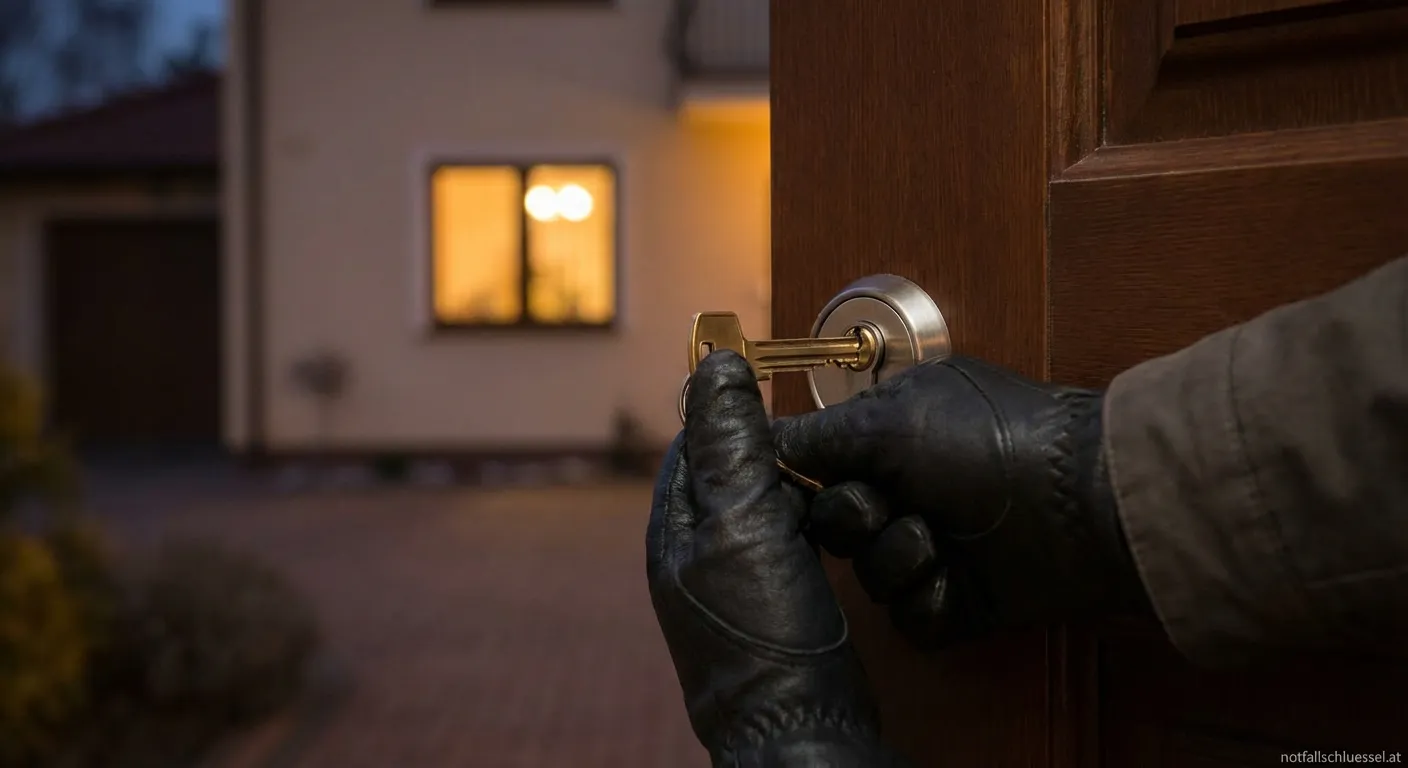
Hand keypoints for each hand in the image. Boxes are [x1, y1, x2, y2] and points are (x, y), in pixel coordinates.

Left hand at [646, 351, 908, 766]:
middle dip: (783, 463)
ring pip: (777, 508)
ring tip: (835, 510)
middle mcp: (700, 557)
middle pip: (739, 473)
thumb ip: (731, 446)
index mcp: (675, 532)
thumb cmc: (768, 637)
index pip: (695, 444)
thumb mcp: (744, 525)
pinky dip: (825, 533)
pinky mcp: (785, 606)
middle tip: (818, 470)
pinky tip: (846, 540)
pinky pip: (804, 545)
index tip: (781, 402)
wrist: (809, 731)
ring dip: (810, 498)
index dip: (736, 416)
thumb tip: (716, 365)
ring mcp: (743, 585)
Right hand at [773, 356, 1150, 649]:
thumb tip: (757, 438)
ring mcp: (934, 546)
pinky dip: (929, 597)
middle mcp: (908, 489)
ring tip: (937, 538)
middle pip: (831, 526)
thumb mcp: (889, 419)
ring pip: (868, 577)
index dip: (797, 482)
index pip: (816, 466)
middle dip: (851, 518)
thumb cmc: (993, 440)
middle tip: (884, 503)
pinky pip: (910, 617)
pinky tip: (958, 575)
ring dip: (896, 556)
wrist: (1082, 505)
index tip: (786, 489)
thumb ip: (814, 435)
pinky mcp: (958, 600)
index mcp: (891, 436)